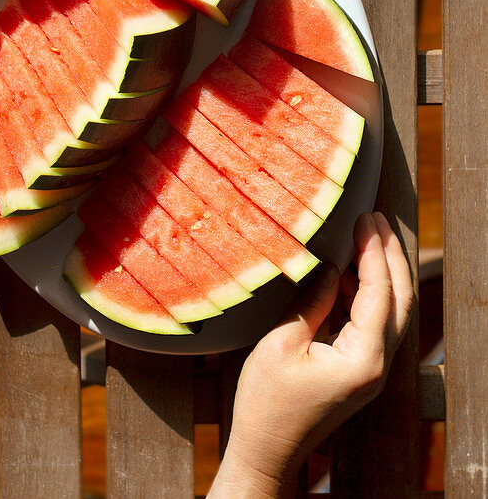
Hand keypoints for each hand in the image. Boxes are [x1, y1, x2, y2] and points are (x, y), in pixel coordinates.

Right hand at [210, 212, 413, 497]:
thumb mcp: (282, 342)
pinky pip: (374, 323)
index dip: (373, 251)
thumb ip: (312, 300)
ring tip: (363, 237)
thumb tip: (329, 265)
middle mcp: (377, 366)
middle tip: (377, 218)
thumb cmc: (267, 401)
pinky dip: (365, 293)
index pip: (379, 292)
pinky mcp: (360, 370)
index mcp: (363, 359)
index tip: (365, 218)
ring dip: (380, 272)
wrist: (267, 450)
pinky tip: (345, 273)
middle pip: (400, 300)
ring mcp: (372, 370)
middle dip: (390, 255)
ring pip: (391, 311)